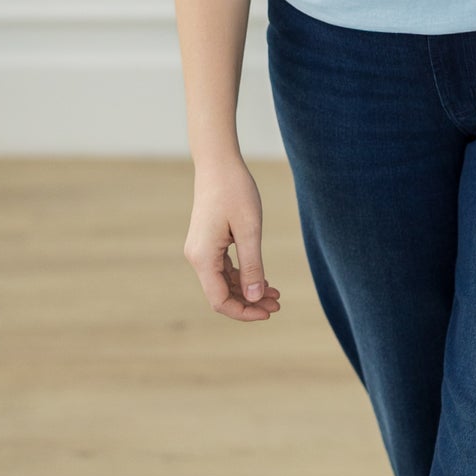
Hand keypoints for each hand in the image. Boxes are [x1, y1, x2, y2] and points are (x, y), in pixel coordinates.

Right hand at [184, 156, 281, 321]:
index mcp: (203, 258)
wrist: (218, 163)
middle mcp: (197, 258)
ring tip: (275, 293)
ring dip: (247, 290)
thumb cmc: (235, 191)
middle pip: (221, 294)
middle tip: (278, 303)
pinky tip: (262, 278)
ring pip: (222, 282)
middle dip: (249, 302)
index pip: (220, 300)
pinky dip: (241, 276)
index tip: (269, 312)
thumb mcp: (249, 230)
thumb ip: (251, 266)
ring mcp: (200, 250)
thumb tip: (255, 298)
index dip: (244, 312)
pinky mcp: (206, 243)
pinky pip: (222, 268)